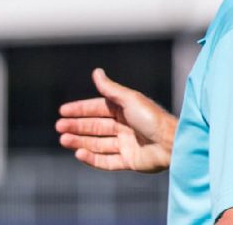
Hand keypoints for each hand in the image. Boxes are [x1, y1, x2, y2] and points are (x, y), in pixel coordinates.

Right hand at [56, 68, 176, 172]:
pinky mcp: (130, 161)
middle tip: (59, 127)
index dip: (80, 109)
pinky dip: (93, 158)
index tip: (62, 111)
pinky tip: (79, 153)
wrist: (173, 144)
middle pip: (95, 127)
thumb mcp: (129, 99)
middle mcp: (124, 127)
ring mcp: (127, 144)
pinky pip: (107, 161)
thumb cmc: (153, 118)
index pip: (97, 109)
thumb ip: (110, 88)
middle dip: (76, 126)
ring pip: (98, 143)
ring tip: (63, 140)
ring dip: (80, 141)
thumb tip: (96, 72)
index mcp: (124, 110)